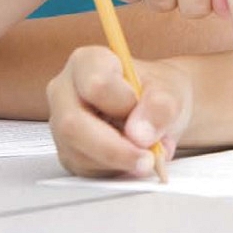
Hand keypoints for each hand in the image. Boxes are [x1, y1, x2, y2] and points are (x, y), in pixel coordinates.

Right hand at [47, 45, 192, 177]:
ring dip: (118, 161)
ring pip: (79, 152)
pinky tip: (134, 158)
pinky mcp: (70, 153)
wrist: (159, 110)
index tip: (143, 111)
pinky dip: (116, 169)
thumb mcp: (170, 91)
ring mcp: (63, 125)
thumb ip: (159, 107)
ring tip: (150, 154)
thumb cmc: (157, 92)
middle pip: (73, 125)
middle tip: (148, 159)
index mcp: (86, 62)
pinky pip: (86, 169)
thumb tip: (139, 134)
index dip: (122, 103)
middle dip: (114, 148)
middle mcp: (65, 92)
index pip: (94, 84)